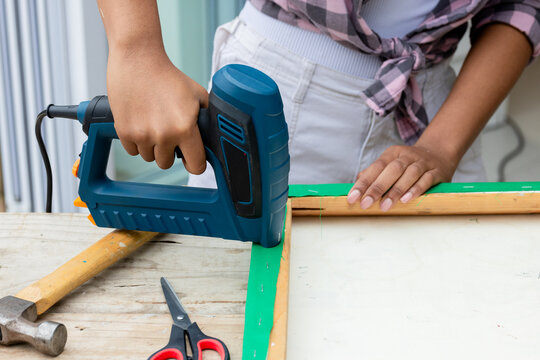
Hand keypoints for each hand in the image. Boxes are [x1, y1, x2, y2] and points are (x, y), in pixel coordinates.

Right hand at [107, 48, 207, 171]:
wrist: (139, 60)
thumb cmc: (168, 76)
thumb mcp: (198, 96)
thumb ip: (206, 119)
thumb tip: (212, 138)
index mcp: (185, 128)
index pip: (195, 166)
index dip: (195, 163)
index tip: (191, 158)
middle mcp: (163, 135)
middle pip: (167, 163)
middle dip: (169, 151)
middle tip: (168, 132)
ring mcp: (142, 135)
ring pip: (149, 157)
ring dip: (152, 146)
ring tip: (153, 124)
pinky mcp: (124, 131)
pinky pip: (132, 151)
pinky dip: (136, 142)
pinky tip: (141, 123)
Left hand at [347, 144, 457, 210]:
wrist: (438, 153)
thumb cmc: (407, 164)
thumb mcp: (390, 164)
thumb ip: (374, 174)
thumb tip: (357, 186)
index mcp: (392, 154)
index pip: (376, 167)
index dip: (363, 183)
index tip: (353, 198)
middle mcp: (407, 156)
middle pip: (391, 170)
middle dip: (377, 188)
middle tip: (365, 204)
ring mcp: (422, 163)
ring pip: (409, 175)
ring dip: (396, 191)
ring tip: (385, 206)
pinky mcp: (437, 172)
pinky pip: (426, 180)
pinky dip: (416, 189)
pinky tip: (406, 200)